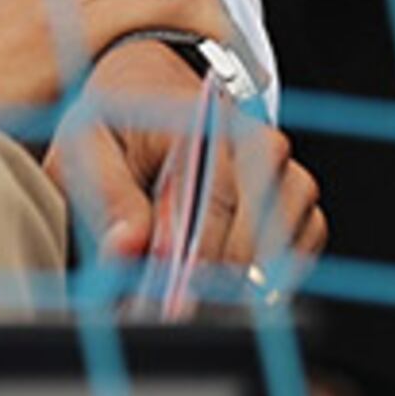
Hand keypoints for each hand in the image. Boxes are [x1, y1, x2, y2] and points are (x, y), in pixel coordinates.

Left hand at [45, 37, 324, 276]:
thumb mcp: (87, 144)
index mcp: (202, 119)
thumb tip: (128, 247)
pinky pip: (307, 237)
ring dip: (253, 274)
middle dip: (222, 274)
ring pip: (292, 228)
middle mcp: (253, 138)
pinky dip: (279, 270)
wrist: (149, 86)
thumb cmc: (118, 119)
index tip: (174, 296)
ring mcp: (280, 165)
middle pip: (263, 217)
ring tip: (207, 302)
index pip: (216, 193)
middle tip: (182, 309)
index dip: (198, 252)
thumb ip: (108, 195)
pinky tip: (236, 287)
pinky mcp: (292, 191)